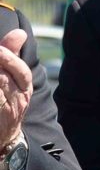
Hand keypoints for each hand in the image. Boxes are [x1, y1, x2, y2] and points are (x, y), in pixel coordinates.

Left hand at [0, 29, 30, 149]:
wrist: (6, 136)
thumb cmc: (8, 101)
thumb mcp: (13, 78)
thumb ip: (13, 54)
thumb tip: (20, 33)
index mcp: (24, 86)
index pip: (21, 71)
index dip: (9, 60)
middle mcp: (19, 98)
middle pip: (5, 79)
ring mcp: (7, 110)